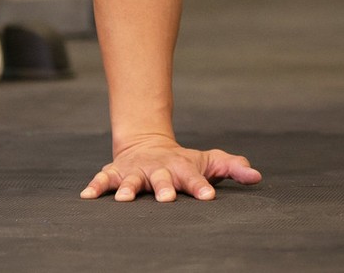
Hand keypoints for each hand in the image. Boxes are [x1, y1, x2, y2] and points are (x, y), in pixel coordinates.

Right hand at [82, 134, 261, 201]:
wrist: (148, 144)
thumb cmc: (184, 161)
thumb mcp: (209, 162)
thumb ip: (233, 168)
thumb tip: (257, 176)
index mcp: (181, 168)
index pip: (194, 178)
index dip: (201, 187)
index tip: (209, 197)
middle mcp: (158, 169)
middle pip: (162, 179)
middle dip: (164, 188)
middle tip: (167, 199)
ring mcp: (136, 171)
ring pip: (132, 180)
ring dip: (128, 189)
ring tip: (123, 200)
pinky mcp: (116, 173)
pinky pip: (103, 179)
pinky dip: (95, 186)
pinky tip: (86, 196)